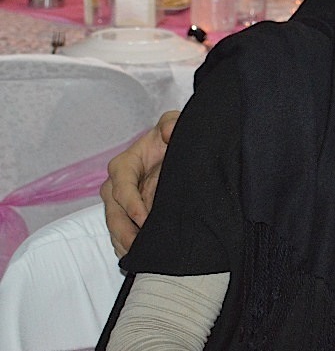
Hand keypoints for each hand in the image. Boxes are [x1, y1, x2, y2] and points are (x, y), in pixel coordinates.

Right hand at [100, 110, 178, 256]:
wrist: (174, 150)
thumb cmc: (170, 136)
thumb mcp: (173, 124)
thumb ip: (171, 123)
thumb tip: (169, 131)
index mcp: (124, 165)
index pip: (121, 188)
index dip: (131, 205)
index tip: (144, 218)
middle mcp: (116, 186)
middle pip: (113, 214)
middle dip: (124, 232)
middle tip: (139, 247)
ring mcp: (120, 203)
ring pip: (116, 227)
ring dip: (125, 243)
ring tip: (139, 258)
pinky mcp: (127, 215)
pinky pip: (122, 234)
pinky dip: (128, 246)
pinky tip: (139, 258)